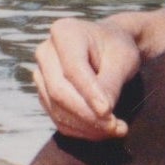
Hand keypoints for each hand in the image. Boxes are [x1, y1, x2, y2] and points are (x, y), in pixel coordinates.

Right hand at [32, 17, 142, 139]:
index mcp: (65, 32)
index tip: (109, 113)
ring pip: (57, 109)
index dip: (90, 94)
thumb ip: (111, 83)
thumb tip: (102, 113)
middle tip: (116, 127)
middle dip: (88, 115)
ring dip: (86, 127)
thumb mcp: (123, 60)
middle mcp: (46, 52)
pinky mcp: (45, 94)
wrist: (109, 47)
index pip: (73, 70)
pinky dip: (80, 130)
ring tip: (115, 130)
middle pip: (59, 91)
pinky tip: (102, 131)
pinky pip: (58, 118)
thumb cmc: (117, 48)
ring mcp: (41, 74)